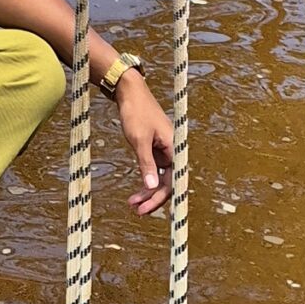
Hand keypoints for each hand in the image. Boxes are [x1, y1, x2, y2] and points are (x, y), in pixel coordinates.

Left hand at [113, 72, 174, 216]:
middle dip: (152, 198)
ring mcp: (164, 150)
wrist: (130, 91)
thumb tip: (152, 186)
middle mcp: (172, 150)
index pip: (172, 181)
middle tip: (136, 211)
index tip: (146, 209)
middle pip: (167, 183)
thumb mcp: (139, 140)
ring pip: (160, 178)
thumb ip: (146, 164)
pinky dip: (145, 179)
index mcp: (174, 148)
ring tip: (132, 204)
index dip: (160, 197)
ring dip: (148, 191)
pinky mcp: (155, 148)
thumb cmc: (136, 112)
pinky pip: (154, 169)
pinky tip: (136, 191)